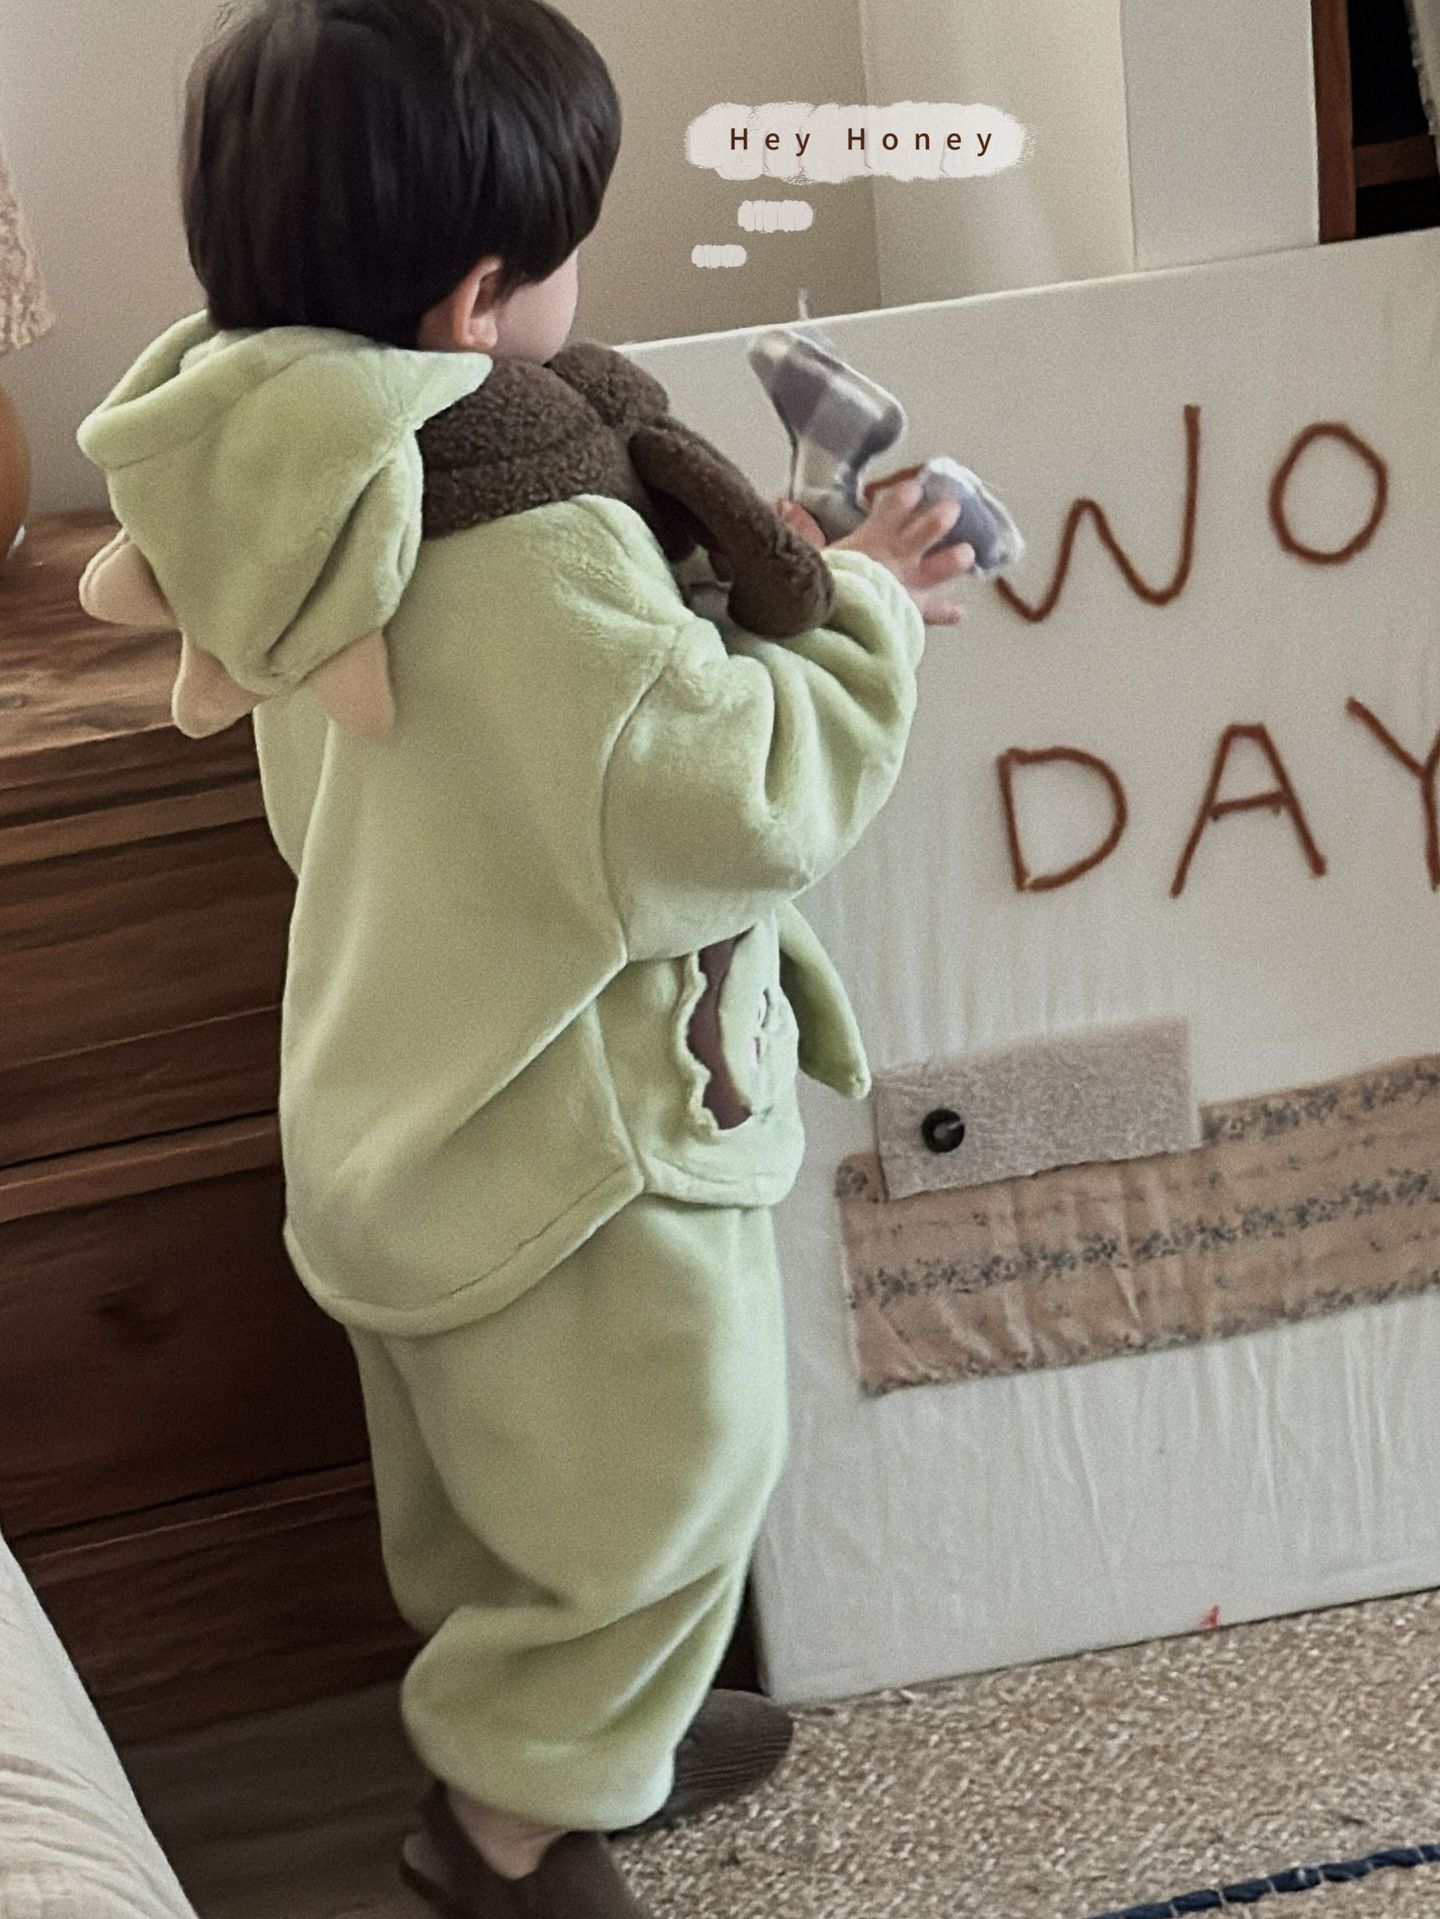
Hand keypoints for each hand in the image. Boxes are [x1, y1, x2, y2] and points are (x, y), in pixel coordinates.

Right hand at [775, 481, 974, 625]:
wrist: (840, 624)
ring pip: (936, 569)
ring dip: (952, 560)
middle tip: (953, 507)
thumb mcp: (804, 556)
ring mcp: (906, 586)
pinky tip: (959, 612)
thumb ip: (799, 531)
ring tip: (968, 553)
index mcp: (869, 541)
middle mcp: (894, 559)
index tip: (914, 487)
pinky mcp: (910, 613)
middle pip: (923, 532)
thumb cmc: (820, 591)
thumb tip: (783, 504)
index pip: (890, 510)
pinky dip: (944, 612)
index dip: (902, 498)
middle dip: (938, 519)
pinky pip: (931, 613)